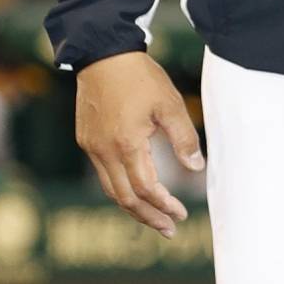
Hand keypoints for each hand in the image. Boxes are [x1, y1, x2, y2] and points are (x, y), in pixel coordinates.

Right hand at [75, 51, 204, 236]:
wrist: (103, 55)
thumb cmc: (140, 77)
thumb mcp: (170, 103)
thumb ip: (183, 138)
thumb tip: (196, 168)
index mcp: (126, 144)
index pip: (145, 188)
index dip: (164, 205)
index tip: (182, 214)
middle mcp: (104, 151)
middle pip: (124, 198)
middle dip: (148, 216)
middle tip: (169, 228)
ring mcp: (92, 147)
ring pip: (110, 189)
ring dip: (133, 206)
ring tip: (155, 217)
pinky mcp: (86, 139)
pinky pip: (104, 173)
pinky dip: (120, 187)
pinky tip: (136, 189)